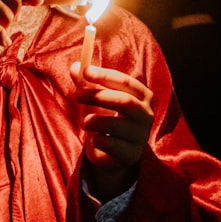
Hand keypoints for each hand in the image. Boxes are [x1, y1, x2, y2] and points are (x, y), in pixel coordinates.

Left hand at [70, 62, 153, 199]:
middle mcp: (146, 115)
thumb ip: (88, 83)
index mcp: (143, 96)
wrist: (114, 153)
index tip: (85, 71)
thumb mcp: (99, 99)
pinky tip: (94, 140)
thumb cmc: (109, 118)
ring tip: (84, 122)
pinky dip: (99, 140)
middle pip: (125, 102)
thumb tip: (74, 67)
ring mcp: (140, 136)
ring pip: (118, 124)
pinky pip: (113, 145)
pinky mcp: (131, 154)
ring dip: (96, 120)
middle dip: (99, 96)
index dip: (105, 75)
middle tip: (78, 95)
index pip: (126, 82)